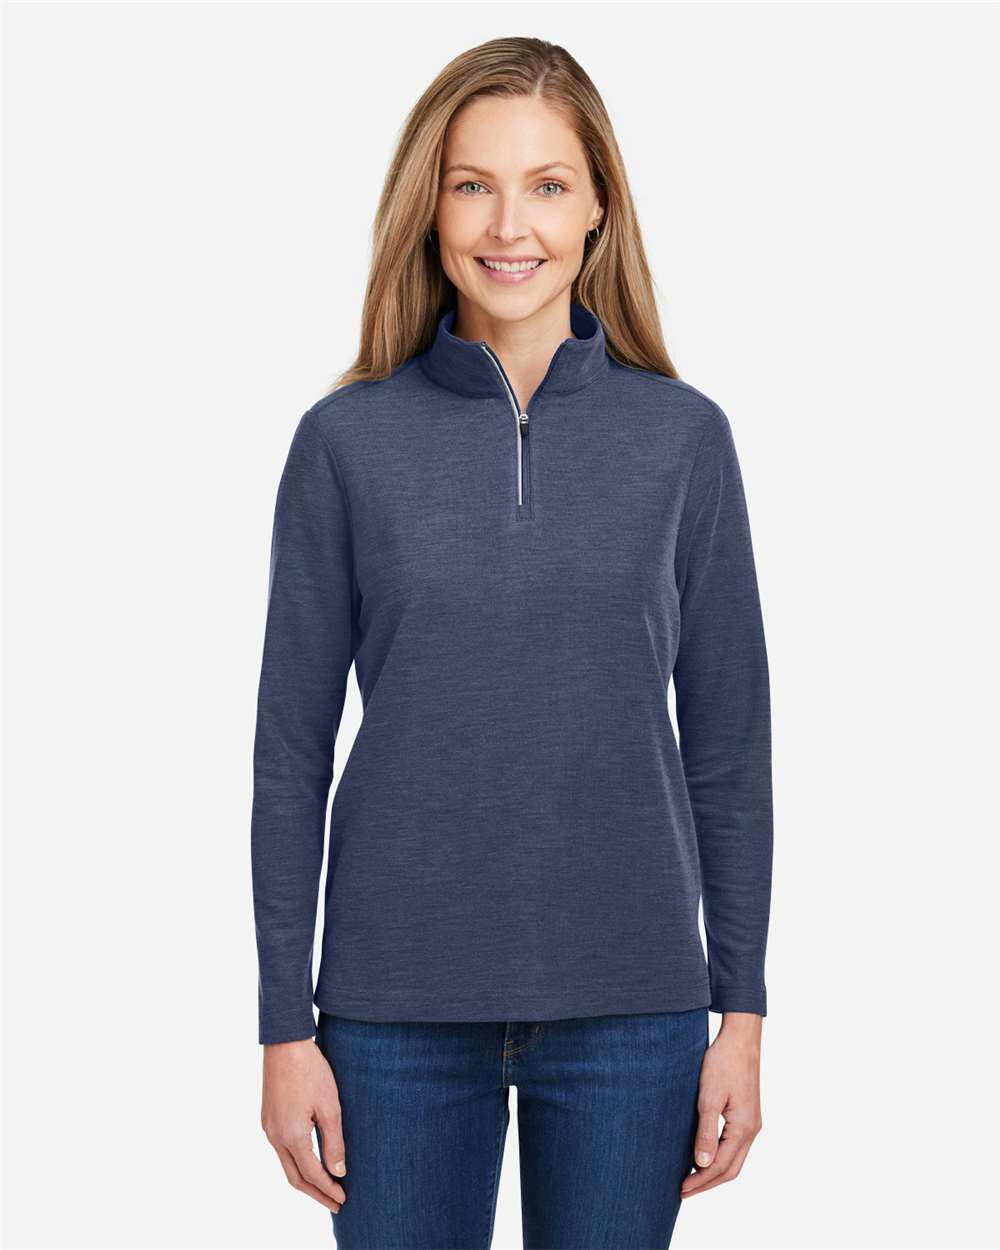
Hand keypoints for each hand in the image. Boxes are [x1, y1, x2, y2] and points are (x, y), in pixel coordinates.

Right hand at [261, 1037, 347, 1212]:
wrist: (285, 1043)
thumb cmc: (311, 1070)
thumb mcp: (330, 1106)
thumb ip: (334, 1142)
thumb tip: (338, 1171)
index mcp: (292, 1136)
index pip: (312, 1174)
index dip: (328, 1189)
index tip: (343, 1199)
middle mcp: (275, 1136)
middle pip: (295, 1178)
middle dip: (315, 1194)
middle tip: (335, 1204)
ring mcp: (268, 1128)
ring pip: (286, 1165)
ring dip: (305, 1180)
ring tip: (324, 1188)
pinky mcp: (268, 1118)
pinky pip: (281, 1150)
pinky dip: (296, 1163)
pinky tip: (309, 1161)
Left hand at [680, 1013, 762, 1198]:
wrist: (739, 1039)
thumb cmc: (722, 1063)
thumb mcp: (709, 1098)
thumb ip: (706, 1132)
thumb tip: (702, 1165)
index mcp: (744, 1129)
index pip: (721, 1167)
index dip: (701, 1181)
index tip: (681, 1189)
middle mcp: (752, 1130)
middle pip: (731, 1170)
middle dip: (708, 1183)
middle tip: (683, 1191)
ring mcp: (752, 1123)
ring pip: (734, 1159)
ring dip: (714, 1173)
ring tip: (691, 1178)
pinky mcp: (747, 1115)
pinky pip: (735, 1146)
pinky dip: (720, 1157)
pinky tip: (704, 1155)